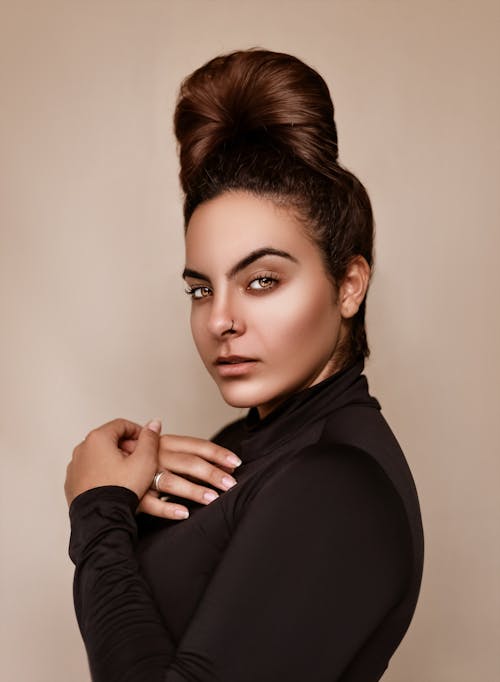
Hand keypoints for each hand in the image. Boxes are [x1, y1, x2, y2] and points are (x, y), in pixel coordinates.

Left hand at [65, 418, 160, 506]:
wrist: (102, 520)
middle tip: (141, 461)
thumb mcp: (145, 461)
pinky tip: (115, 485)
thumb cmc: (120, 491)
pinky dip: (102, 474)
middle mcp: (82, 450)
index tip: (147, 443)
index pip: (121, 425)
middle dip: (127, 448)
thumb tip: (154, 424)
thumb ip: (150, 438)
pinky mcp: (72, 483)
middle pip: (109, 440)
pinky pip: (90, 472)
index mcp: (97, 439)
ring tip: (129, 475)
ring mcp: (75, 467)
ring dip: (114, 461)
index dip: (138, 432)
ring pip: (99, 456)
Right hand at [120, 433, 241, 519]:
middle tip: (232, 484)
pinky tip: (184, 514)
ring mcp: (143, 476)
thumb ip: (187, 454)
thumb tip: (223, 463)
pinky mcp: (133, 495)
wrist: (101, 468)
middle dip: (212, 473)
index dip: (217, 453)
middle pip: (189, 463)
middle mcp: (155, 456)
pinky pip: (151, 503)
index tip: (236, 463)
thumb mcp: (161, 451)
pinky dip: (167, 508)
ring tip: (213, 499)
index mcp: (164, 443)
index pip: (196, 445)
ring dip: (194, 490)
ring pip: (171, 481)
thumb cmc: (138, 460)